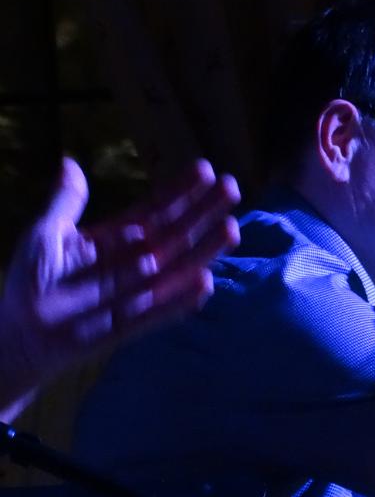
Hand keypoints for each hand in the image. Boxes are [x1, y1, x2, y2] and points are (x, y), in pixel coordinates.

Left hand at [0, 158, 239, 419]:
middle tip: (231, 187)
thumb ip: (64, 203)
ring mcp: (137, 292)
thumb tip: (71, 163)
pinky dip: (182, 299)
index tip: (204, 169)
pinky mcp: (132, 323)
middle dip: (204, 212)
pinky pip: (162, 311)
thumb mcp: (44, 236)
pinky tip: (205, 282)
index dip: (180, 191)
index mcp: (117, 238)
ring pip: (178, 268)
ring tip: (230, 228)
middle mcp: (135, 262)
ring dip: (205, 249)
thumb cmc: (28, 283)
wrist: (18, 333)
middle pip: (176, 234)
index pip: (156, 210)